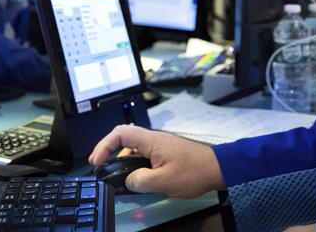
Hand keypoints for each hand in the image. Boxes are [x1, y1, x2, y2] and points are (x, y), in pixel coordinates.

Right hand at [88, 124, 224, 198]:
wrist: (217, 168)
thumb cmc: (195, 170)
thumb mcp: (164, 181)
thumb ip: (141, 181)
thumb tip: (128, 182)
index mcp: (151, 141)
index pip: (120, 134)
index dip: (104, 145)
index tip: (97, 160)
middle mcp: (153, 140)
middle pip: (124, 139)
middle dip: (109, 151)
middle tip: (101, 167)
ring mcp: (159, 146)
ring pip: (134, 149)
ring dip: (123, 161)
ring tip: (118, 176)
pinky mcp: (164, 153)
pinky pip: (143, 156)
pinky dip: (135, 165)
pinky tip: (137, 179)